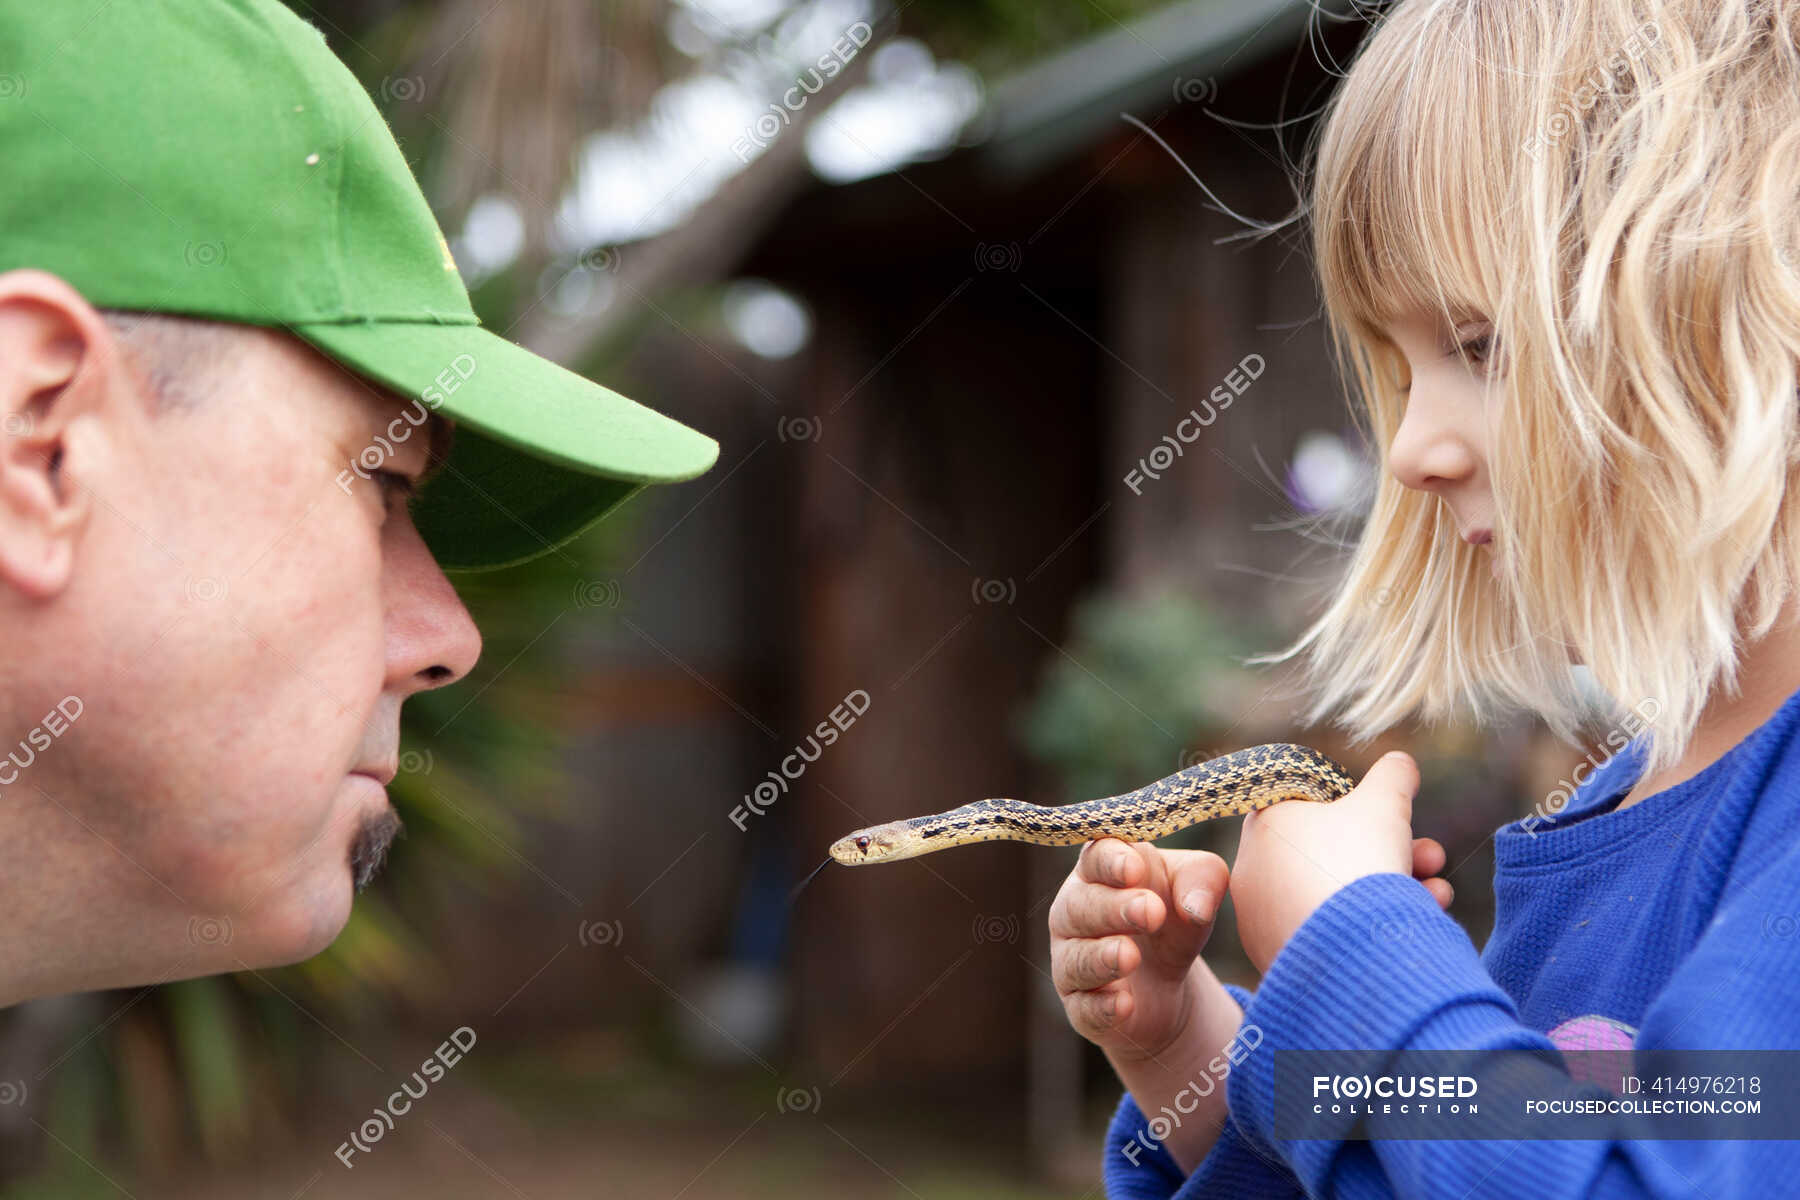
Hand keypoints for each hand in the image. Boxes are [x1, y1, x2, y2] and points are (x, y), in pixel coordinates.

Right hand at [1049, 838, 1232, 1062]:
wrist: (1170, 984)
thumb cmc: (1173, 917)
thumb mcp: (1197, 889)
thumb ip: (1201, 881)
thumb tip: (1195, 907)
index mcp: (1099, 871)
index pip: (1094, 857)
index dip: (1110, 861)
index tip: (1136, 868)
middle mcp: (1074, 911)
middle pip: (1080, 906)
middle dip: (1113, 908)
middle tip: (1151, 910)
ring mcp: (1071, 960)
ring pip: (1075, 958)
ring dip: (1101, 957)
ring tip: (1131, 956)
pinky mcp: (1080, 1006)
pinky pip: (1084, 1008)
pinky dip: (1102, 1007)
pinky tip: (1124, 1004)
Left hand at [1231, 750, 1452, 972]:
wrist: (1350, 946)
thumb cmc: (1357, 860)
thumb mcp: (1384, 802)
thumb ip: (1392, 775)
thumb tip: (1400, 764)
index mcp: (1264, 825)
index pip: (1313, 808)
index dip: (1364, 811)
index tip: (1396, 819)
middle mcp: (1254, 871)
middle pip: (1334, 854)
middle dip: (1394, 853)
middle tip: (1431, 858)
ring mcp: (1264, 919)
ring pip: (1337, 895)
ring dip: (1395, 888)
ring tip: (1437, 893)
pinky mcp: (1280, 958)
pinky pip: (1330, 934)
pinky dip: (1370, 926)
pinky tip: (1417, 922)